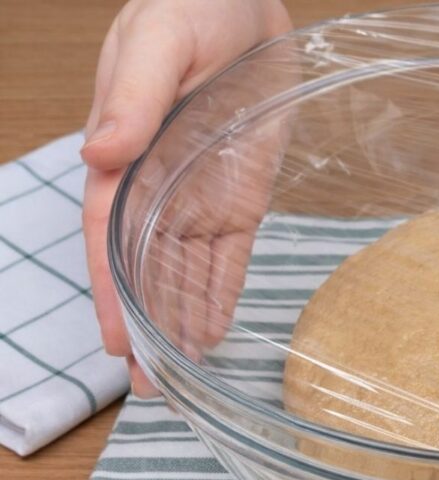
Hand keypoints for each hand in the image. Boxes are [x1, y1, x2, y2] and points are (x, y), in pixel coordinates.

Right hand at [81, 0, 291, 396]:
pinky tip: (216, 329)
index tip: (117, 344)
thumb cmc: (188, 7)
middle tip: (154, 387)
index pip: (109, 238)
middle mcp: (156, 186)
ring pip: (188, 270)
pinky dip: (222, 291)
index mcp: (123, 155)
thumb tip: (100, 151)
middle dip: (149, 325)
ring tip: (185, 374)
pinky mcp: (242, 192)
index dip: (112, 293)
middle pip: (147, 268)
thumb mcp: (156, 44)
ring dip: (185, 320)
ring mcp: (200, 193)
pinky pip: (230, 252)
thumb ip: (133, 98)